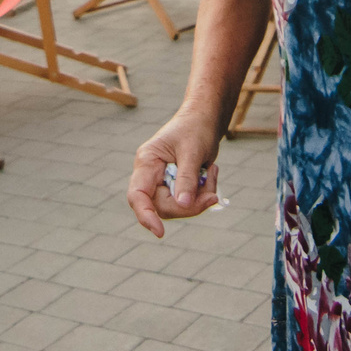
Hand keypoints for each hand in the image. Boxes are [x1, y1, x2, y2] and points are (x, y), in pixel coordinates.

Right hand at [127, 111, 226, 236]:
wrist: (206, 118)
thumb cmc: (196, 128)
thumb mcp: (193, 151)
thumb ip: (187, 178)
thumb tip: (183, 205)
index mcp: (147, 162)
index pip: (137, 196)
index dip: (145, 215)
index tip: (160, 232)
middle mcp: (151, 175)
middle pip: (163, 206)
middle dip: (190, 205)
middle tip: (212, 195)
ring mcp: (163, 181)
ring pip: (178, 207)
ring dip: (199, 198)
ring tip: (212, 173)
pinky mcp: (176, 185)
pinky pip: (188, 202)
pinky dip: (203, 193)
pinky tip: (210, 172)